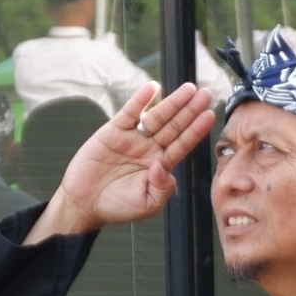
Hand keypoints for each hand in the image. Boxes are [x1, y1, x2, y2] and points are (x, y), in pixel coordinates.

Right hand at [31, 82, 216, 240]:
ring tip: (188, 89)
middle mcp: (150, 148)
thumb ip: (162, 189)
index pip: (183, 144)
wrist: (84, 203)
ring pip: (156, 116)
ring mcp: (132, 138)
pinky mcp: (113, 132)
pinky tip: (152, 88)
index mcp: (161, 165)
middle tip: (206, 94)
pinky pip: (129, 113)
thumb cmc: (117, 206)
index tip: (210, 115)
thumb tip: (163, 167)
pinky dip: (140, 100)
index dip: (196, 130)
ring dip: (172, 102)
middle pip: (174, 126)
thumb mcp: (146, 204)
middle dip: (190, 110)